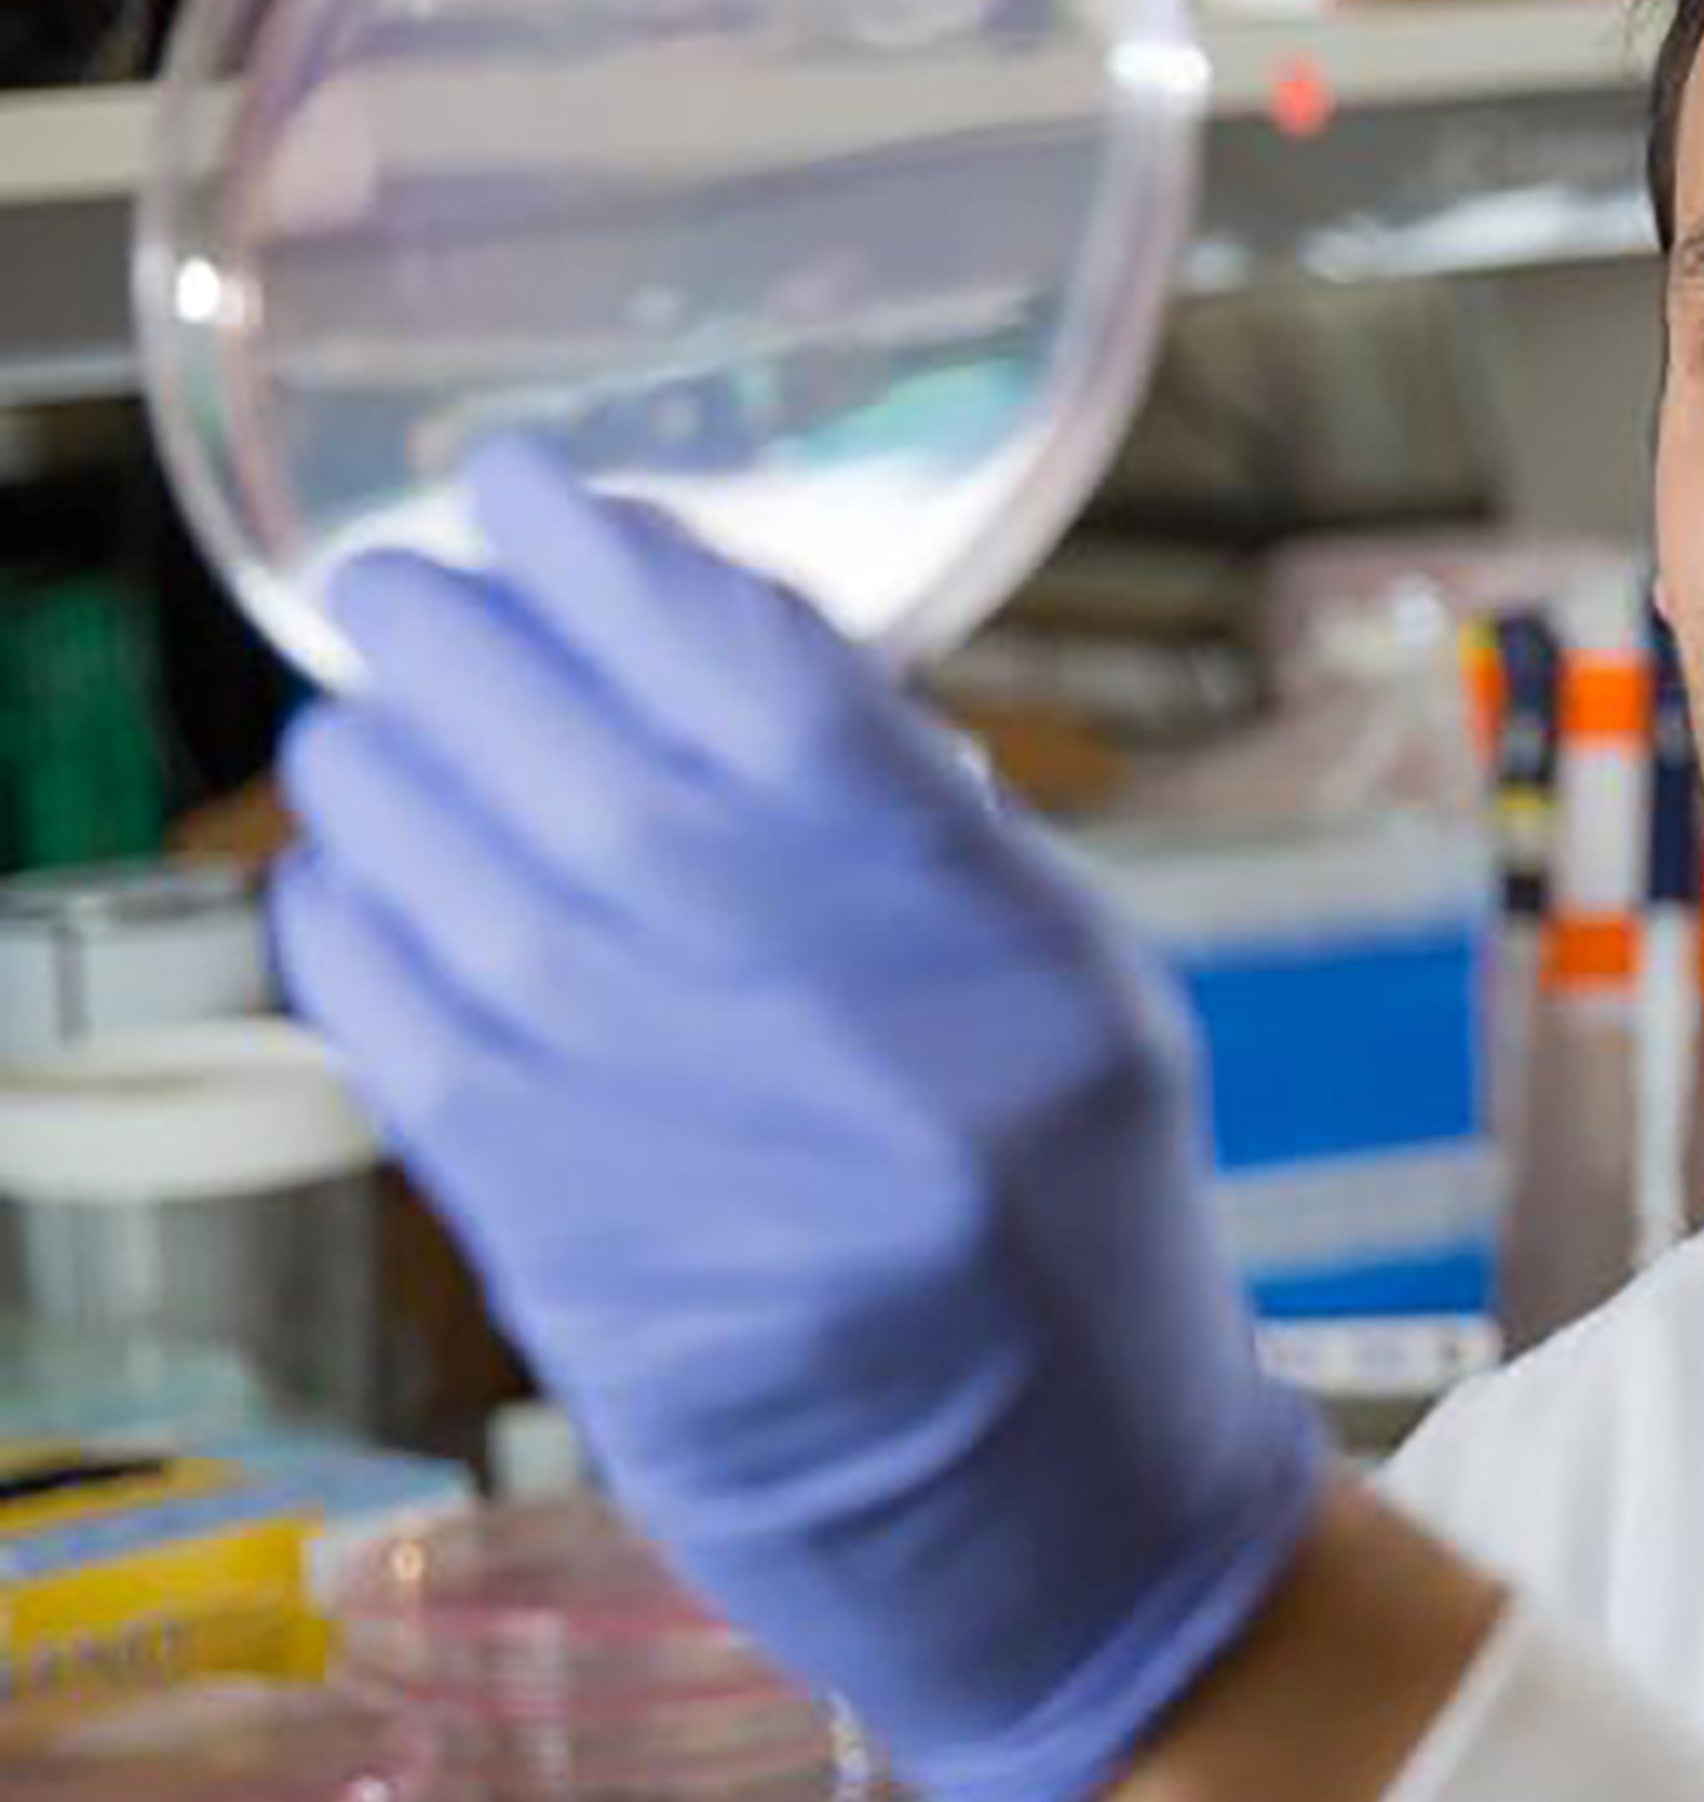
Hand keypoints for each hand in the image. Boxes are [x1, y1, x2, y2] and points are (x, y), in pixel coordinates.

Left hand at [275, 442, 1324, 1801]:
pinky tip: (346, 874)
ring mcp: (661, 1122)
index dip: (610, 548)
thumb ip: (910, 816)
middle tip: (406, 577)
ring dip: (379, 757)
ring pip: (446, 866)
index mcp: (974, 926)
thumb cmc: (1078, 1215)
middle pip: (564, 740)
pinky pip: (390, 1024)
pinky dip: (343, 922)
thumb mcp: (1073, 983)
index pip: (748, 666)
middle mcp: (806, 1006)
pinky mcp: (549, 1231)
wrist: (1045, 1497)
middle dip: (455, 625)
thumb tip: (705, 635)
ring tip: (370, 713)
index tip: (531, 489)